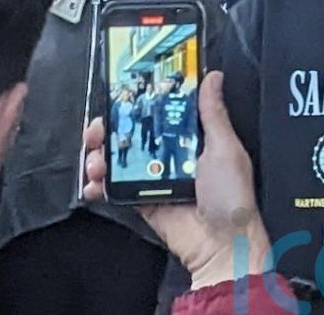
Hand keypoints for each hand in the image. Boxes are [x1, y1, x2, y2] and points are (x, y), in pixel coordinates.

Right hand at [82, 72, 270, 289]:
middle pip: (128, 134)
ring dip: (98, 157)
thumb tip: (213, 77)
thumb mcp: (226, 148)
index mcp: (189, 139)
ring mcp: (152, 178)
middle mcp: (168, 155)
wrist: (223, 246)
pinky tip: (92, 184)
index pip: (155, 113)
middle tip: (98, 132)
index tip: (116, 97)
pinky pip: (114, 189)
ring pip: (116, 160)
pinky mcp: (141, 200)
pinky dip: (97, 186)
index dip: (133, 104)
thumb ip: (212, 113)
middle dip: (107, 130)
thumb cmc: (231, 198)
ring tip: (96, 162)